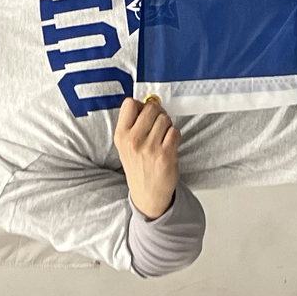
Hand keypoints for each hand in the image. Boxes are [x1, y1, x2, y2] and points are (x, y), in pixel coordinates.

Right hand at [114, 94, 181, 218]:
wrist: (147, 194)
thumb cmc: (138, 166)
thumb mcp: (125, 145)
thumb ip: (133, 123)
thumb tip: (150, 101)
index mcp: (121, 135)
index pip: (130, 103)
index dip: (141, 105)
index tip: (144, 114)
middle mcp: (133, 140)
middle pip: (151, 108)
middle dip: (158, 113)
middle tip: (158, 125)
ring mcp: (150, 148)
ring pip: (165, 118)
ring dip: (167, 125)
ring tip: (163, 137)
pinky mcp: (166, 155)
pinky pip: (175, 131)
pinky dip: (175, 135)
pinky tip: (169, 145)